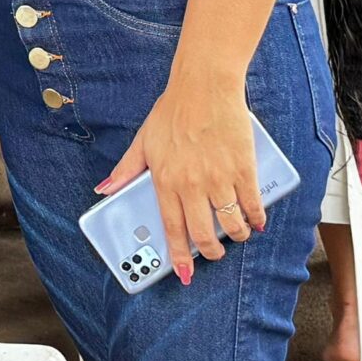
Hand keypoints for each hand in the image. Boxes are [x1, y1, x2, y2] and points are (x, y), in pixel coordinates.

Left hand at [99, 75, 265, 282]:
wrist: (204, 86)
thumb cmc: (172, 112)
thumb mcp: (143, 141)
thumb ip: (126, 170)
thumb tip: (105, 190)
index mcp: (165, 180)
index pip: (172, 228)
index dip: (179, 256)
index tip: (184, 274)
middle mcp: (192, 184)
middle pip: (203, 234)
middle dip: (211, 252)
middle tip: (214, 253)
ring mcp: (219, 178)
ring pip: (231, 224)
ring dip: (236, 236)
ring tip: (236, 233)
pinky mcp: (243, 168)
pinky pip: (253, 204)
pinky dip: (256, 218)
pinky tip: (256, 220)